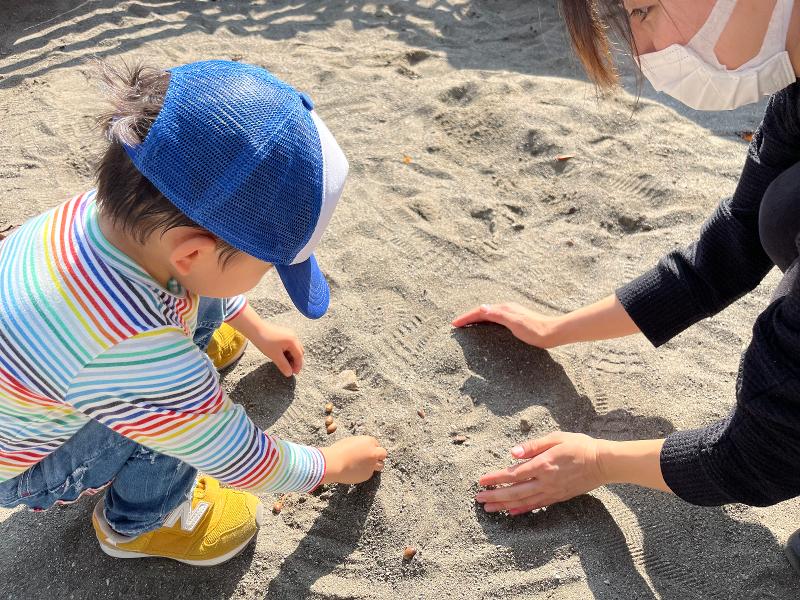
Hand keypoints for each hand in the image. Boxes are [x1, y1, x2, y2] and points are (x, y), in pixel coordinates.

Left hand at [251, 323, 303, 376]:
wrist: (255, 329)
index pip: (299, 356)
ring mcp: (289, 334)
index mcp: (293, 341)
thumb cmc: (264, 341)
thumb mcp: (274, 355)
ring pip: (294, 348)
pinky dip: (287, 352)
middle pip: (299, 352)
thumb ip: (283, 365)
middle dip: (295, 361)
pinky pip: (289, 345)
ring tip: (284, 364)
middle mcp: (293, 337)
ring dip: (291, 357)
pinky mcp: (284, 334)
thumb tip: (289, 374)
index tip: (294, 373)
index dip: (297, 366)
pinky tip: (281, 356)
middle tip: (289, 370)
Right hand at [320, 436, 386, 484]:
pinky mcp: (368, 474)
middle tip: (371, 459)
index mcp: (369, 441)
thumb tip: (363, 449)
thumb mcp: (351, 442)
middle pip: (383, 454)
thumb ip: (361, 445)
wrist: (334, 464)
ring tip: (364, 466)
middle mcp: (373, 452)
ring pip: (380, 465)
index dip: (371, 448)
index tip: (366, 451)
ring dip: (375, 465)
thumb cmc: (338, 451)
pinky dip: (364, 473)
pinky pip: (369, 473)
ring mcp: (372, 464)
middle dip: (378, 456)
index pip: (376, 444)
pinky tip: (354, 471)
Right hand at [452, 303, 562, 347]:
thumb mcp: (515, 323)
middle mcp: (506, 309)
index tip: (454, 324)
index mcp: (504, 309)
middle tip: (457, 324)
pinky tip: (486, 327)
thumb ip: (498, 315)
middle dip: (469, 316)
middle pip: (482, 311)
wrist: (554, 333)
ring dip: (476, 318)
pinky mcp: (515, 320)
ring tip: (467, 325)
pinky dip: (485, 322)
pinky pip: (495, 319)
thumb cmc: (535, 330)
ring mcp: (511, 314)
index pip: (480, 311)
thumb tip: (481, 307)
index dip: (466, 317)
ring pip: (488, 314)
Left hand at [475, 432, 605, 514]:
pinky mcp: (559, 497)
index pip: (513, 474)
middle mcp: (545, 481)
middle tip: (479, 499)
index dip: (495, 478)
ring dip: (504, 505)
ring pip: (523, 501)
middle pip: (514, 492)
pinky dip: (523, 510)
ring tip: (489, 509)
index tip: (481, 481)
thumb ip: (533, 446)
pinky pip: (537, 505)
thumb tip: (512, 452)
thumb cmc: (579, 446)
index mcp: (542, 464)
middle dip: (495, 496)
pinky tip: (511, 512)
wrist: (603, 462)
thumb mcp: (555, 438)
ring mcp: (552, 491)